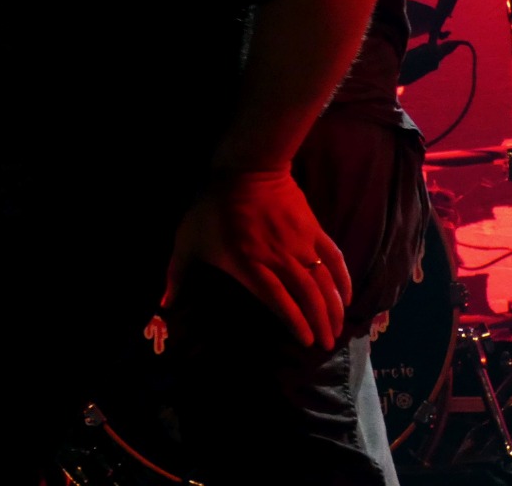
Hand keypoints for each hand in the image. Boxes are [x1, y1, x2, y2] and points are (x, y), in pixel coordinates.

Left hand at [162, 169, 350, 348]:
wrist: (246, 167)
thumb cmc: (213, 205)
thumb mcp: (188, 239)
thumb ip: (177, 273)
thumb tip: (165, 303)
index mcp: (250, 265)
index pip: (279, 302)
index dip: (296, 324)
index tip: (306, 342)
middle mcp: (280, 259)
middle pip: (308, 297)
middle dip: (320, 323)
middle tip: (327, 343)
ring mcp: (300, 244)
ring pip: (324, 282)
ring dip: (334, 307)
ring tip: (338, 327)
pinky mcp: (313, 230)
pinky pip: (333, 257)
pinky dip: (343, 279)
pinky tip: (346, 296)